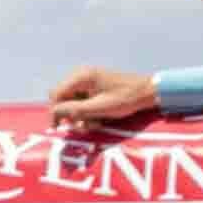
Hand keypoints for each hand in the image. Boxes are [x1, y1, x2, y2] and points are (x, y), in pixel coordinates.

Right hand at [47, 65, 161, 130]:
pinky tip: (98, 117)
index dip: (55, 111)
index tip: (60, 127)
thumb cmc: (126, 99)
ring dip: (80, 115)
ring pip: (71, 100)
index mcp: (81, 77)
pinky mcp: (93, 85)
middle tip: (82, 126)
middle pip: (62, 98)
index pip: (56, 95)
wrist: (148, 91)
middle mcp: (81, 75)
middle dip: (70, 114)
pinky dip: (86, 110)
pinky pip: (81, 99)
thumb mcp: (100, 108)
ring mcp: (87, 80)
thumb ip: (75, 110)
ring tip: (95, 123)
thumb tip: (53, 113)